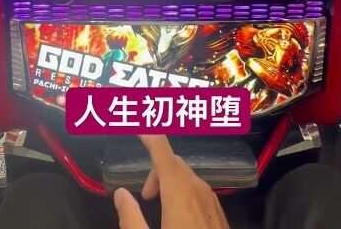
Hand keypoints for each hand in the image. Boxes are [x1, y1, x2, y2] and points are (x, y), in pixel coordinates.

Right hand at [113, 135, 229, 228]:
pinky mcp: (218, 213)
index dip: (149, 133)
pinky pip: (197, 191)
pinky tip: (176, 217)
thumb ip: (130, 218)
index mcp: (179, 192)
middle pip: (173, 163)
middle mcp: (198, 189)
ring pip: (186, 177)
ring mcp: (212, 200)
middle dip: (154, 170)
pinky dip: (181, 192)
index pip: (162, 151)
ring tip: (156, 209)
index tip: (136, 122)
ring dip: (168, 182)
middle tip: (143, 197)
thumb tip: (121, 194)